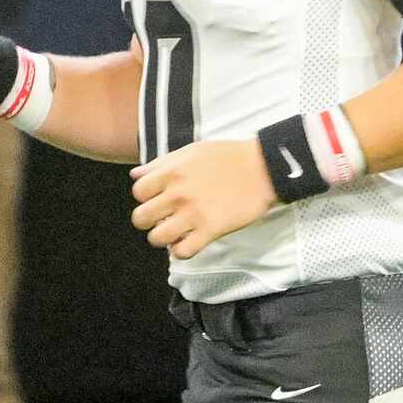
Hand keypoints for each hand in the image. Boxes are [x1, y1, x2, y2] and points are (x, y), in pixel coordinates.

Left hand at [131, 137, 277, 260]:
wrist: (266, 167)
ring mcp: (194, 213)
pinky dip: (182, 250)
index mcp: (172, 172)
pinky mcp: (211, 230)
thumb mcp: (193, 151)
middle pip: (140, 218)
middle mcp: (178, 194)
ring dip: (164, 237)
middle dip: (149, 220)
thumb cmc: (230, 156)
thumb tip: (136, 175)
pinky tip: (190, 240)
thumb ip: (162, 163)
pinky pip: (182, 252)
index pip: (138, 192)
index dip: (147, 196)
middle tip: (164, 217)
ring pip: (157, 239)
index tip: (160, 197)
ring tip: (176, 231)